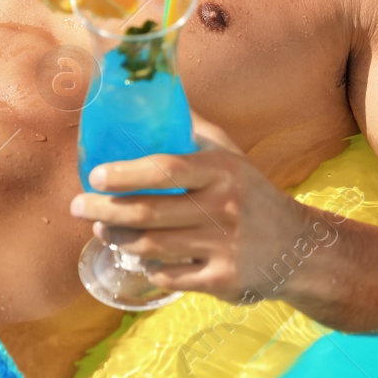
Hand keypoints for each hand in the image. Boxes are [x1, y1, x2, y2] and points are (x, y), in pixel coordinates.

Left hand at [68, 116, 333, 303]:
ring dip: (118, 239)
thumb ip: (196, 132)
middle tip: (78, 206)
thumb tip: (159, 97)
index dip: (125, 174)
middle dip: (104, 210)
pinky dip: (148, 267)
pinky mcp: (222, 280)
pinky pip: (169, 276)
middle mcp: (224, 208)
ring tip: (102, 229)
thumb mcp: (232, 157)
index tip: (95, 175)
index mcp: (223, 171)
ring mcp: (223, 247)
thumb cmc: (253, 194)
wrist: (298, 247)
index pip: (166, 169)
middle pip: (149, 212)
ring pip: (152, 246)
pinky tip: (138, 256)